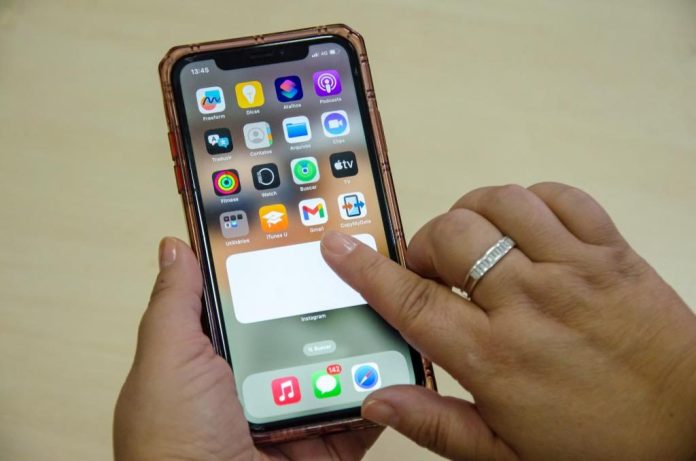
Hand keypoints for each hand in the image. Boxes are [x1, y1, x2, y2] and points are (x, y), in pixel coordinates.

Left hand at [114, 238, 379, 460]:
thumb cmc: (171, 446)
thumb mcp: (166, 362)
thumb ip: (175, 304)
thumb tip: (176, 248)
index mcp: (220, 354)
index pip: (254, 295)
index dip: (278, 262)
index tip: (307, 225)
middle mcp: (262, 376)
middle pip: (306, 323)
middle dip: (333, 292)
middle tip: (365, 252)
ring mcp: (300, 406)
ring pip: (342, 358)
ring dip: (366, 333)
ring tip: (392, 293)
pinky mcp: (331, 436)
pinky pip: (367, 403)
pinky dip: (386, 384)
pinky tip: (402, 352)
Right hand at [321, 183, 695, 460]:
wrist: (693, 428)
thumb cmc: (604, 447)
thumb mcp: (506, 456)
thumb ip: (436, 425)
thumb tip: (378, 399)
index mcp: (497, 359)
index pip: (412, 300)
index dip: (365, 268)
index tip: (339, 245)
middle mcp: (530, 303)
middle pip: (449, 236)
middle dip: (424, 244)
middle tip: (432, 270)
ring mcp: (574, 269)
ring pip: (498, 203)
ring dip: (471, 215)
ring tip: (476, 244)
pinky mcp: (611, 251)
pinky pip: (559, 196)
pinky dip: (530, 200)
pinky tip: (527, 229)